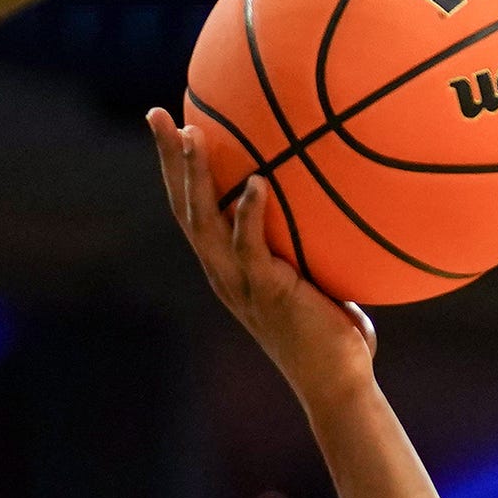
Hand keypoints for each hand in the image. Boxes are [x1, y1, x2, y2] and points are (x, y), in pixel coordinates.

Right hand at [146, 108, 379, 405]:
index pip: (192, 209)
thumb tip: (339, 198)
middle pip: (184, 206)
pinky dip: (249, 214)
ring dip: (196, 178)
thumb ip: (312, 243)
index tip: (170, 125)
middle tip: (158, 115)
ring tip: (193, 134)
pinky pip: (251, 247)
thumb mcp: (318, 278)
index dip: (177, 169)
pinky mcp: (267, 293)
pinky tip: (256, 181)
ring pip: (205, 222)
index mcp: (228, 267)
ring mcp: (241, 284)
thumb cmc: (333, 333)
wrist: (337, 382)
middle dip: (169, 160)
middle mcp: (224, 273)